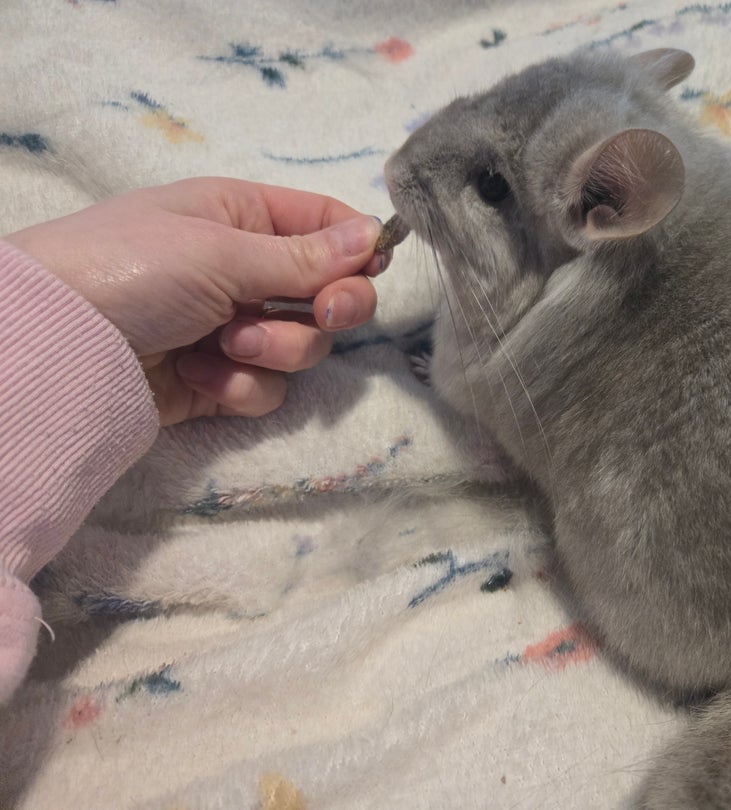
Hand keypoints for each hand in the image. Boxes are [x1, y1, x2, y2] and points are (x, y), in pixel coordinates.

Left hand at [7, 177, 386, 425]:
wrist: (56, 348)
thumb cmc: (132, 270)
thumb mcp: (220, 250)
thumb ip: (304, 255)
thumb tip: (373, 234)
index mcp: (242, 216)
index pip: (324, 222)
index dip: (356, 247)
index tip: (371, 269)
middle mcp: (245, 269)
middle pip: (328, 291)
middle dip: (327, 306)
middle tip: (320, 313)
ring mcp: (234, 327)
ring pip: (303, 346)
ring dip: (274, 349)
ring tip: (224, 344)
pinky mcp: (220, 380)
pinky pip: (267, 387)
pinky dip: (240, 384)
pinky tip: (198, 374)